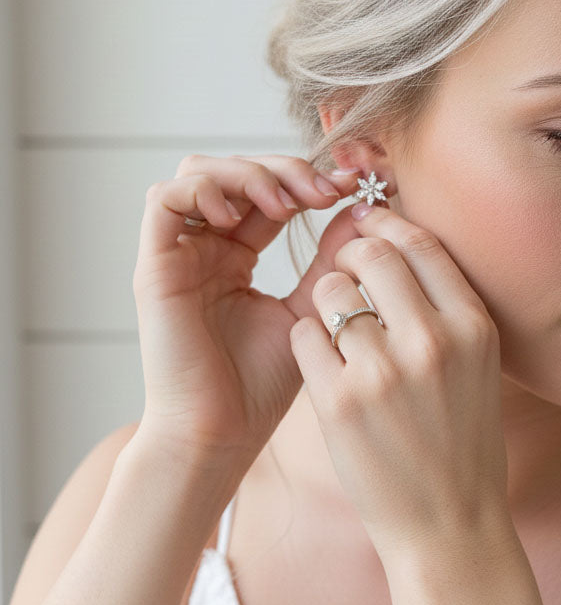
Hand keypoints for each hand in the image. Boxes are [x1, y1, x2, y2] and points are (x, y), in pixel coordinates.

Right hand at [131, 153, 365, 466]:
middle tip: (326, 191)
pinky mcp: (155, 266)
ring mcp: (178, 253)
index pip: (269, 192)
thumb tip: (361, 210)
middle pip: (235, 170)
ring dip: (248, 174)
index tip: (354, 185)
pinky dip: (204, 192)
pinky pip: (163, 200)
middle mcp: (205, 247)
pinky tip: (239, 220)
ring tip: (285, 206)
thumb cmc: (261, 384)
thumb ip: (330, 259)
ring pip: (198, 171)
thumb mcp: (310, 308)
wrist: (221, 434)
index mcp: (237, 254)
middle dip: (285, 170)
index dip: (309, 178)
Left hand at [287, 200, 509, 561]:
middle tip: (343, 272)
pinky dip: (308, 340)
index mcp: (472, 326)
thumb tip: (400, 244)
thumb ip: (446, 306)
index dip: (386, 221)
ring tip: (336, 328)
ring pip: (330, 290)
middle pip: (371, 254)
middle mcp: (432, 340)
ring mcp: (384, 372)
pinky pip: (304, 334)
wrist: (450, 524)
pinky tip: (324, 362)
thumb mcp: (478, 364)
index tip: (367, 221)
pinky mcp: (339, 403)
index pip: (421, 242)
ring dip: (326, 299)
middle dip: (349, 254)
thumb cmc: (463, 440)